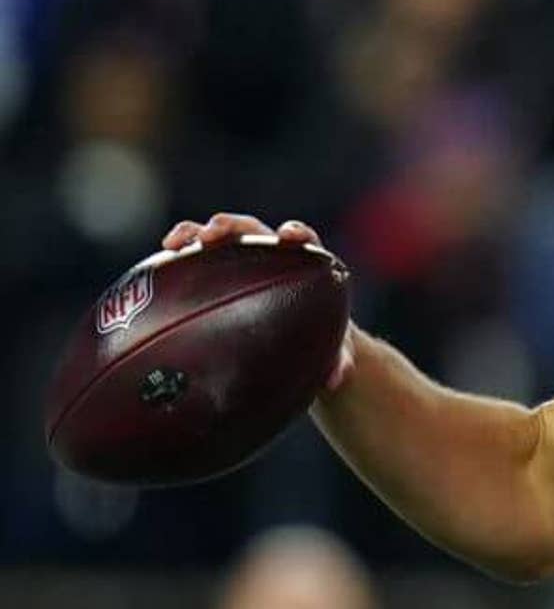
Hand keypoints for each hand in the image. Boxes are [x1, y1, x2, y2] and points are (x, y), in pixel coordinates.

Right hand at [160, 213, 354, 390]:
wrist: (299, 337)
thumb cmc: (320, 335)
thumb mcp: (332, 349)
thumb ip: (339, 361)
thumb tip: (335, 381)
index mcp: (303, 261)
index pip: (301, 237)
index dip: (295, 232)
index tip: (288, 236)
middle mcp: (269, 251)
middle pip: (250, 229)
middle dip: (230, 226)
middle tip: (212, 235)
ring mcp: (240, 257)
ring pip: (215, 238)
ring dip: (195, 233)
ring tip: (174, 243)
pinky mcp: (216, 268)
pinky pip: (194, 258)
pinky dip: (179, 256)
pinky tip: (158, 266)